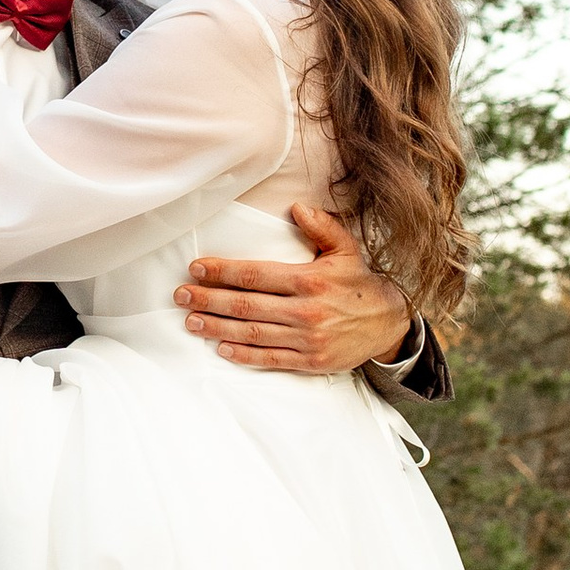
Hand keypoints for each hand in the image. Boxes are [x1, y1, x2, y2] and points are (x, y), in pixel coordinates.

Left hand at [173, 203, 414, 373]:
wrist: (388, 324)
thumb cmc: (359, 283)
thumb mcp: (345, 250)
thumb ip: (321, 227)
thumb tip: (296, 208)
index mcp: (309, 280)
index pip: (255, 274)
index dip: (222, 271)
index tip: (196, 268)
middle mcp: (305, 311)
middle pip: (246, 305)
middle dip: (208, 299)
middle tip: (181, 295)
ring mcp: (306, 339)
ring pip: (252, 333)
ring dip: (217, 328)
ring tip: (191, 321)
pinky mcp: (309, 361)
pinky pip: (270, 358)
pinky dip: (243, 354)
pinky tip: (221, 348)